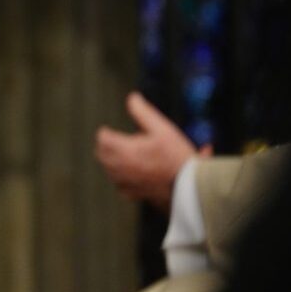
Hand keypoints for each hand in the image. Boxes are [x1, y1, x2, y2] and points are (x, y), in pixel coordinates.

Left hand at [95, 91, 212, 213]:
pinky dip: (121, 178)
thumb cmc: (176, 157)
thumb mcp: (162, 129)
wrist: (189, 186)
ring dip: (111, 161)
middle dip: (105, 146)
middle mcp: (120, 168)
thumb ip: (143, 112)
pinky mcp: (133, 194)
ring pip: (108, 170)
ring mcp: (125, 183)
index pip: (102, 139)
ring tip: (122, 154)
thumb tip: (132, 98)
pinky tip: (131, 173)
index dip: (105, 132)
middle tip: (113, 140)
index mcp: (124, 151)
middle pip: (101, 154)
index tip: (109, 130)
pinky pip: (119, 185)